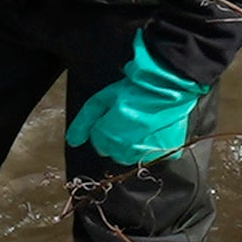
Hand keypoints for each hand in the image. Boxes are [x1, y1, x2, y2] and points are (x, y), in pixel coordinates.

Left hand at [64, 41, 206, 167]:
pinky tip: (155, 130)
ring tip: (141, 123)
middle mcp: (127, 150)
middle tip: (127, 118)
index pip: (98, 143)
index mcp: (109, 137)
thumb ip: (84, 122)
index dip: (103, 127)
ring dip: (132, 144)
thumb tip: (73, 141)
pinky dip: (153, 147)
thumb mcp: (102, 98)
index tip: (112, 115)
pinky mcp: (167, 152)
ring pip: (132, 157)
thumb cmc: (135, 89)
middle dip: (116, 137)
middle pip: (113, 152)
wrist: (168, 84)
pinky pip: (154, 155)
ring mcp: (148, 153)